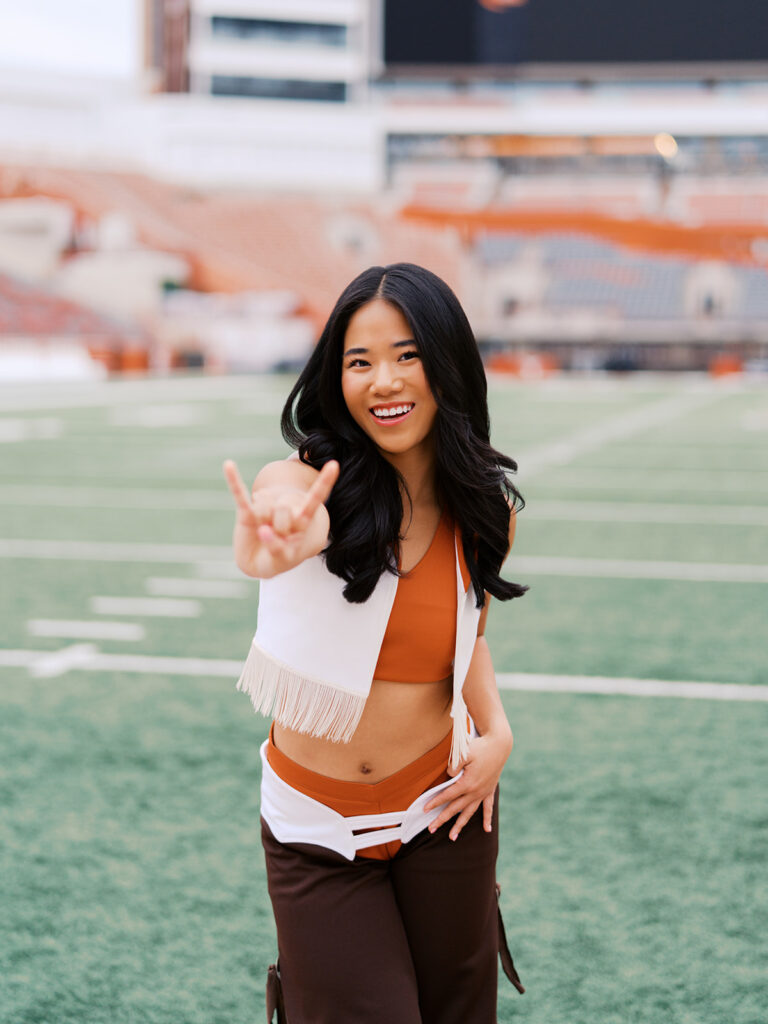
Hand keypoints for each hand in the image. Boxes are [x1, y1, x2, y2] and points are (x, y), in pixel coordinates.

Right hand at [223, 458, 338, 576]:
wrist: (258, 561)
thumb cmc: (275, 560)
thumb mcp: (282, 560)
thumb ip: (277, 547)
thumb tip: (264, 530)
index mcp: (301, 521)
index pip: (315, 500)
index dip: (323, 483)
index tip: (334, 465)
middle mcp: (285, 511)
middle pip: (284, 510)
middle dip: (279, 529)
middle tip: (276, 538)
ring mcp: (265, 510)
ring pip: (266, 507)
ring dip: (263, 523)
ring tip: (263, 532)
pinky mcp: (246, 513)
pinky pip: (240, 496)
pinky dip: (234, 481)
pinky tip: (228, 465)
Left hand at [423, 729, 512, 841]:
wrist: (499, 744)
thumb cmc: (479, 747)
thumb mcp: (464, 753)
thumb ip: (454, 765)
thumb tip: (448, 776)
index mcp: (467, 783)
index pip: (447, 796)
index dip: (435, 802)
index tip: (424, 809)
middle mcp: (476, 791)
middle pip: (455, 808)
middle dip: (442, 819)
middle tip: (431, 829)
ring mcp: (484, 792)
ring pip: (470, 812)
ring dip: (460, 825)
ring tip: (452, 837)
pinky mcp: (490, 790)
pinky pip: (488, 808)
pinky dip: (487, 819)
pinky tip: (487, 831)